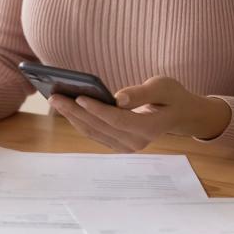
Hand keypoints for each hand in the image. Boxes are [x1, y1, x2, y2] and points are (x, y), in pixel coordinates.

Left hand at [48, 76, 231, 152]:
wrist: (179, 114)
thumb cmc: (171, 96)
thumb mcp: (163, 87)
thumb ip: (141, 93)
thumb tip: (118, 98)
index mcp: (150, 128)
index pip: (118, 120)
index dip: (97, 109)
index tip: (79, 96)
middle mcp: (136, 142)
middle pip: (100, 126)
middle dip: (76, 111)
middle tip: (54, 95)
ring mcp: (126, 146)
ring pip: (94, 132)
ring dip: (73, 117)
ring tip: (55, 99)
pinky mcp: (118, 144)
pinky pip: (95, 133)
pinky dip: (79, 120)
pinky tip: (66, 107)